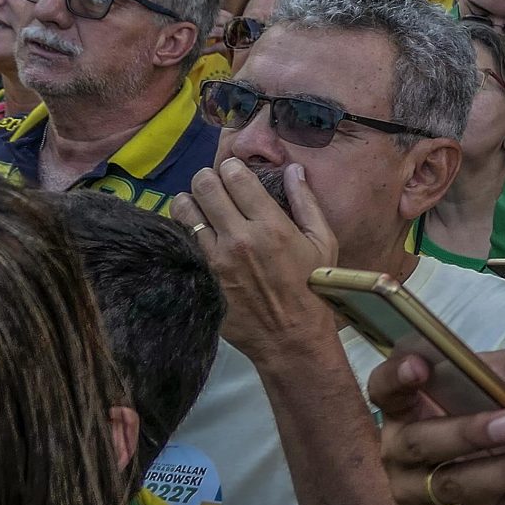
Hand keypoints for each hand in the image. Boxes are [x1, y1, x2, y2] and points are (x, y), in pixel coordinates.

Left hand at [174, 158, 342, 359]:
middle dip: (207, 178)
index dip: (232, 167)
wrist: (290, 337)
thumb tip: (293, 169)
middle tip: (213, 183)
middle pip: (205, 186)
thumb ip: (306, 202)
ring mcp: (215, 258)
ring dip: (190, 201)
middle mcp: (239, 238)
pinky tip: (195, 230)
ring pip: (185, 210)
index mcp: (272, 226)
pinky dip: (185, 229)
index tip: (234, 170)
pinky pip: (181, 239)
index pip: (237, 177)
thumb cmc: (312, 288)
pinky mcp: (201, 276)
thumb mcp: (322, 242)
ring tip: (200, 205)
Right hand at [373, 344, 504, 504]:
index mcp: (404, 412)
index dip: (396, 377)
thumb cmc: (478, 429)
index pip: (383, 390)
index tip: (419, 365)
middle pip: (426, 442)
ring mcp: (416, 500)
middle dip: (472, 432)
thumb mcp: (491, 391)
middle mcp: (399, 456)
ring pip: (463, 485)